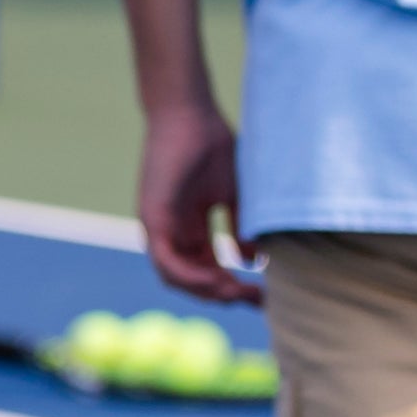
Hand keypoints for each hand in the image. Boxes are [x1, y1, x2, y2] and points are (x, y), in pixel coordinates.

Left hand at [136, 104, 256, 306]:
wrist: (190, 116)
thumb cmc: (214, 148)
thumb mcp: (234, 195)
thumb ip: (241, 228)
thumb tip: (254, 262)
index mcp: (191, 229)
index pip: (209, 270)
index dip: (234, 287)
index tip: (264, 296)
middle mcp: (173, 233)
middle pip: (193, 280)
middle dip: (224, 295)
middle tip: (256, 300)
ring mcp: (160, 227)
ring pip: (175, 277)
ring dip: (206, 291)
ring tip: (236, 293)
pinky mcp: (151, 218)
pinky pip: (164, 259)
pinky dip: (188, 275)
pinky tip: (215, 280)